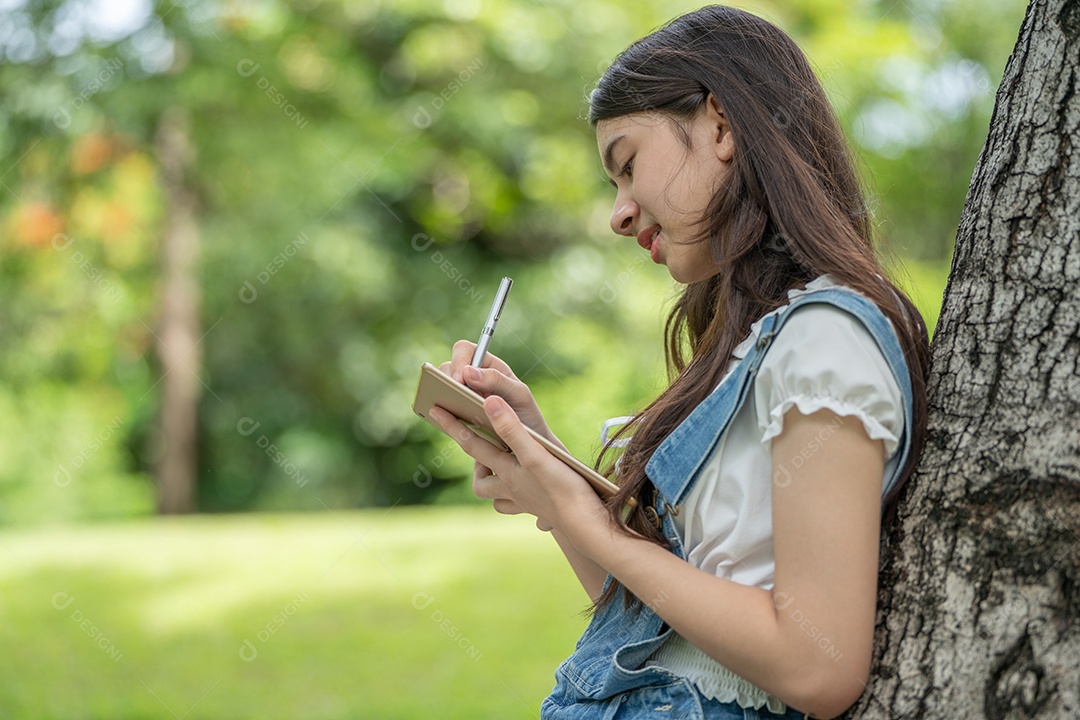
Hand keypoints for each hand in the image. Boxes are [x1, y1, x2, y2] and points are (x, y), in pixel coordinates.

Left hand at [428, 395, 606, 537]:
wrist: (585, 523)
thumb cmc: (561, 487)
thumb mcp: (535, 453)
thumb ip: (510, 428)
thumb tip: (487, 402)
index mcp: (505, 471)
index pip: (472, 444)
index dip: (452, 426)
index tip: (433, 410)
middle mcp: (509, 489)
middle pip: (480, 478)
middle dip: (474, 460)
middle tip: (474, 441)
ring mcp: (523, 503)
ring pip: (497, 496)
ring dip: (492, 482)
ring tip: (497, 467)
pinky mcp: (539, 510)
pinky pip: (519, 507)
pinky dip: (514, 500)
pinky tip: (522, 495)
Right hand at [439, 339, 565, 450]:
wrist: (530, 443)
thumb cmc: (526, 414)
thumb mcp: (519, 395)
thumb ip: (497, 380)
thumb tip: (467, 372)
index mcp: (488, 366)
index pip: (464, 350)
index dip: (458, 361)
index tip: (460, 379)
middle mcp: (472, 378)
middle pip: (447, 367)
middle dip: (446, 378)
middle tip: (452, 395)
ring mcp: (462, 397)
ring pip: (440, 388)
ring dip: (440, 394)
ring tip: (446, 406)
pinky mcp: (457, 416)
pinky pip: (441, 410)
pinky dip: (440, 413)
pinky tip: (445, 420)